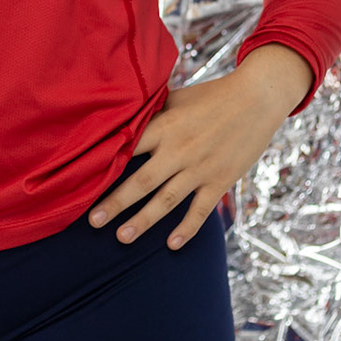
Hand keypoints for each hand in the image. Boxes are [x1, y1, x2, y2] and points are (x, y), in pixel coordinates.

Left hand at [86, 44, 313, 248]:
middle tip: (92, 221)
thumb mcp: (177, 98)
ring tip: (121, 237)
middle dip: (115, 203)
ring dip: (143, 221)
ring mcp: (200, 168)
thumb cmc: (212, 95)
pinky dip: (186, 228)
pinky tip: (171, 245)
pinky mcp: (220, 180)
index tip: (83, 181)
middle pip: (141, 181)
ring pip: (166, 201)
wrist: (257, 98)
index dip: (105, 165)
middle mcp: (179, 150)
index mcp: (165, 126)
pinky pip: (200, 210)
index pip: (128, 148)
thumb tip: (122, 119)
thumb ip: (152, 113)